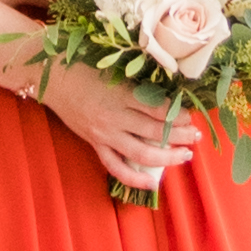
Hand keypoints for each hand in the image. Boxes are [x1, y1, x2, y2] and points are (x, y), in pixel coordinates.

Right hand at [36, 54, 193, 200]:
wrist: (52, 77)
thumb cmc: (84, 67)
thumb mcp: (114, 71)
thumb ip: (137, 84)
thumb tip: (165, 94)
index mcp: (121, 94)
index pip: (158, 110)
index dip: (178, 115)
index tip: (192, 115)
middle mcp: (115, 117)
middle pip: (155, 132)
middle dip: (181, 135)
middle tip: (198, 135)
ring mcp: (105, 134)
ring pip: (141, 153)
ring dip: (167, 157)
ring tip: (186, 155)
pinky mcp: (95, 144)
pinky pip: (116, 166)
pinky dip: (134, 178)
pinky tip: (152, 182)